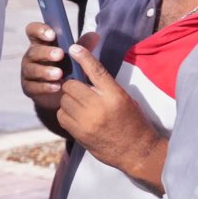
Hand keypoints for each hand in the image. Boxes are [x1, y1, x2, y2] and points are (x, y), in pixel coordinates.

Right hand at [19, 20, 79, 111]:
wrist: (62, 92)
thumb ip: (82, 46)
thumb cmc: (67, 67)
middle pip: (34, 51)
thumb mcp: (75, 55)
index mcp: (41, 43)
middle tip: (59, 55)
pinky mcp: (29, 87)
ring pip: (32, 70)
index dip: (40, 30)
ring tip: (59, 74)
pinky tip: (56, 87)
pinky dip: (45, 87)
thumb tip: (95, 35)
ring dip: (45, 71)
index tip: (52, 34)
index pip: (33, 31)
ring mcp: (28, 72)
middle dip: (46, 52)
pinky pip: (34, 86)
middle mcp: (32, 56)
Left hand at [57, 42, 157, 177]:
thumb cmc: (133, 122)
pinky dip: (65, 113)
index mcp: (115, 95)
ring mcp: (87, 120)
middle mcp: (100, 106)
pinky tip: (76, 116)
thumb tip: (84, 72)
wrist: (136, 150)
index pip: (96, 70)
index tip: (73, 48)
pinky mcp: (78, 133)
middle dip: (72, 85)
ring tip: (80, 105)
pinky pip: (61, 115)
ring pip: (64, 100)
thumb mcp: (125, 99)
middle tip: (79, 89)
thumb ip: (105, 87)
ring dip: (68, 99)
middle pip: (72, 85)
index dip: (83, 57)